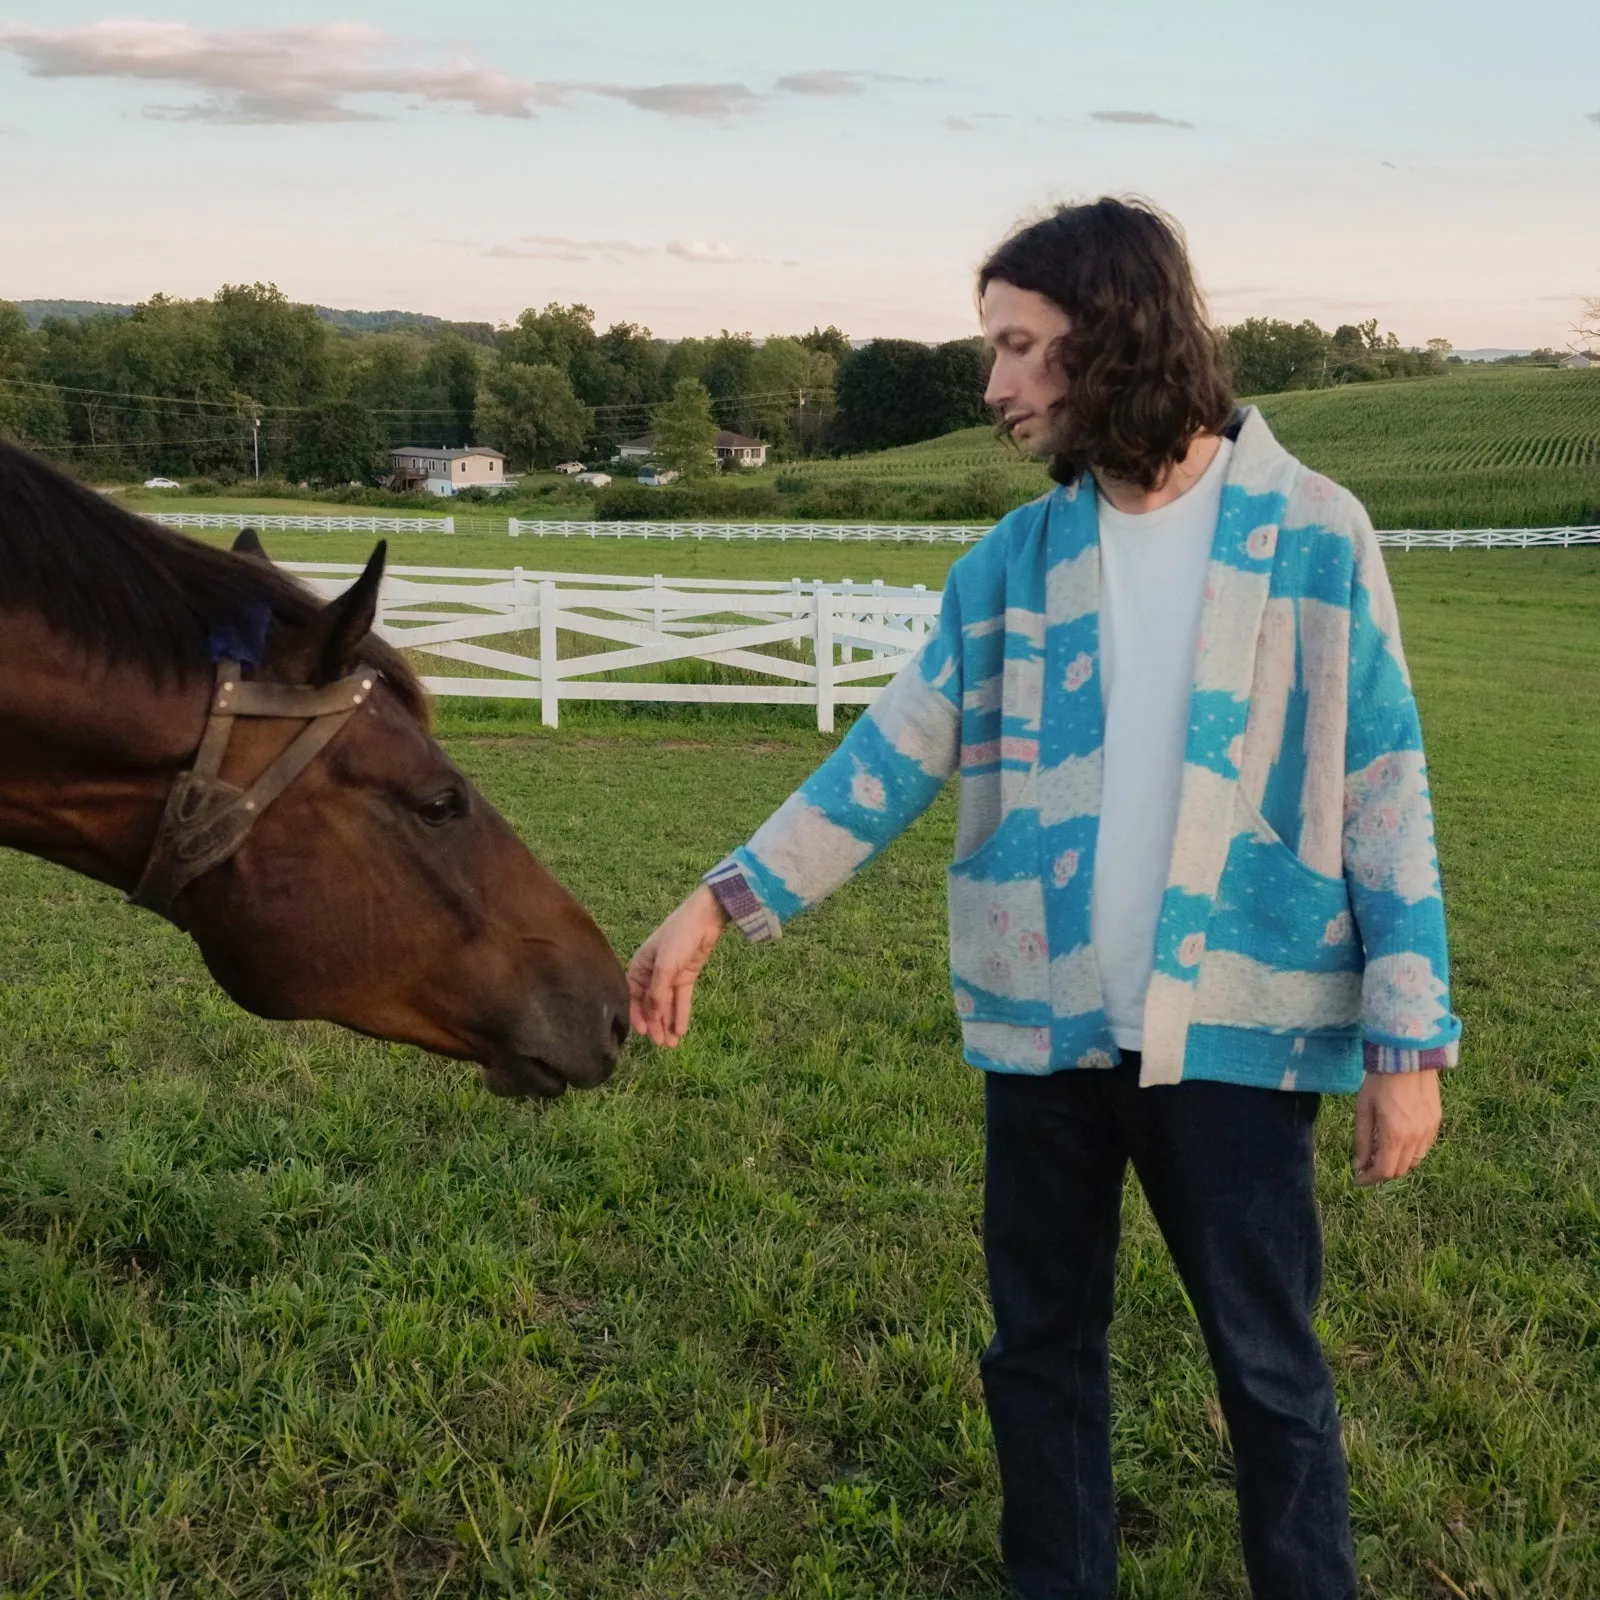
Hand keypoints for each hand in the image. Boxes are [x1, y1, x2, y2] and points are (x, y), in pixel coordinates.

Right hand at [627, 885, 729, 1047]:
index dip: (637, 1015)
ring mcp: (669, 976)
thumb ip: (657, 992)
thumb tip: (652, 1016)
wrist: (705, 919)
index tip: (643, 1033)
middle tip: (661, 1044)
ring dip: (667, 1023)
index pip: (633, 996)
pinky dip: (680, 1014)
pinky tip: (681, 1030)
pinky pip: (681, 1000)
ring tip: (671, 1044)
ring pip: (666, 1005)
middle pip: (651, 1004)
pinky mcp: (685, 977)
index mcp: (639, 966)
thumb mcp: (665, 965)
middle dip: (655, 1024)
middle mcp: (652, 973)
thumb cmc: (678, 936)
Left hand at [1351, 1070, 1441, 1185]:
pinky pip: (1425, 1147)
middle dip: (1382, 1173)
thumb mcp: (1363, 1110)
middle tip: (1367, 1166)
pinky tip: (1398, 1142)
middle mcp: (1416, 1138)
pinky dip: (1411, 1152)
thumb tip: (1358, 1165)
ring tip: (1382, 1154)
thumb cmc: (1379, 1082)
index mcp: (1395, 1136)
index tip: (1358, 1179)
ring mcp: (1429, 1131)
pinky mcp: (1436, 1123)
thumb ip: (1362, 1140)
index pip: (1384, 1171)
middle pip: (1400, 1170)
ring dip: (1398, 1163)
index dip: (1369, 1179)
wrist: (1407, 1059)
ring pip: (1415, 1161)